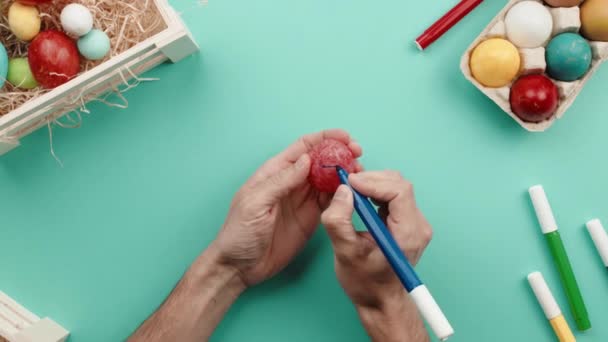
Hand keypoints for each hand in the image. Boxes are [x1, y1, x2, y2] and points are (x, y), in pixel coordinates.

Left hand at [210, 129, 361, 286]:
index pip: (303, 148)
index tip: (345, 137)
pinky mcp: (311, 217)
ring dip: (345, 173)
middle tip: (358, 154)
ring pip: (329, 178)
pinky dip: (343, 194)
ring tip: (361, 172)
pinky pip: (330, 200)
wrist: (240, 266)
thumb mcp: (256, 203)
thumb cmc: (239, 232)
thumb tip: (306, 160)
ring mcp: (302, 199)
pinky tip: (354, 191)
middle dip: (340, 153)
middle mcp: (291, 182)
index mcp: (275, 172)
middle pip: (320, 160)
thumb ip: (281, 181)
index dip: (324, 139)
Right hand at [321, 171, 432, 340]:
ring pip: (397, 187)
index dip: (373, 182)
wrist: (380, 300)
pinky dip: (376, 191)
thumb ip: (339, 221)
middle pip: (399, 184)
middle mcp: (417, 225)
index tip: (349, 183)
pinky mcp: (408, 222)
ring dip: (373, 183)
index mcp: (408, 233)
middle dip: (371, 179)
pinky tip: (360, 198)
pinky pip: (395, 195)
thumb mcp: (344, 252)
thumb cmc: (364, 282)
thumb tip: (342, 191)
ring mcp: (415, 223)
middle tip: (347, 184)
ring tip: (351, 190)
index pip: (399, 191)